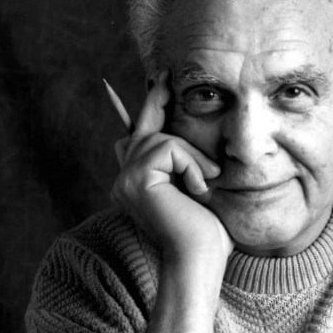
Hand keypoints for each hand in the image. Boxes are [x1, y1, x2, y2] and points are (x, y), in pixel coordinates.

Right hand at [110, 71, 232, 266]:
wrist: (201, 259)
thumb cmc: (206, 234)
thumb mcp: (199, 190)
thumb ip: (186, 164)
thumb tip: (184, 135)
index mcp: (137, 185)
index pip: (138, 139)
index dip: (148, 109)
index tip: (159, 81)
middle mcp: (124, 180)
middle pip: (143, 130)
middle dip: (157, 100)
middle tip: (168, 73)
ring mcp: (125, 180)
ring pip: (161, 139)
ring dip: (193, 156)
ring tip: (208, 182)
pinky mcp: (135, 180)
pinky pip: (167, 148)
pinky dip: (190, 164)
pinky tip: (198, 190)